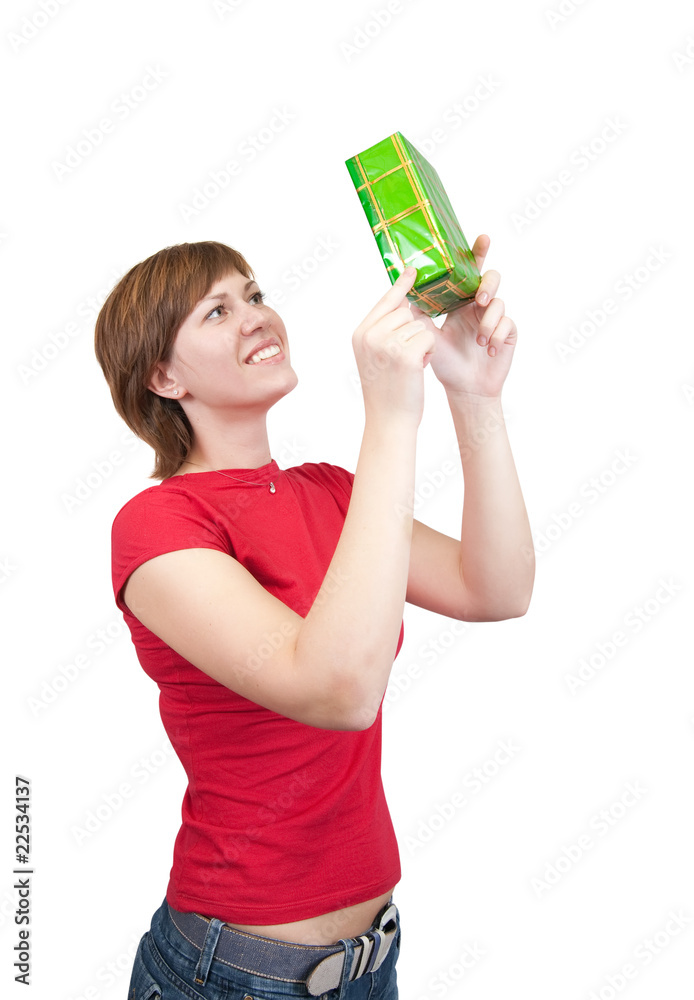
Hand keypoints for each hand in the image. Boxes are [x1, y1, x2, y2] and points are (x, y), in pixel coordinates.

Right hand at [353, 267, 435, 426]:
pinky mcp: (407, 354)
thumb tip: (403, 302)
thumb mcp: (375, 356)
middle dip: (414, 331)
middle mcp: (370, 335)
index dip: (401, 285)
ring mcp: (387, 344)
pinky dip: (429, 352)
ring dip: (423, 343)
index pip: (385, 301)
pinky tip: (419, 368)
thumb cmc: (386, 391)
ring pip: (420, 325)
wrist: (389, 421)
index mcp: (360, 333)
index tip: (413, 269)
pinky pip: (429, 337)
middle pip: (406, 312)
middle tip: (406, 357)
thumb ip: (382, 330)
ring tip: (411, 366)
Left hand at [410, 234, 516, 398]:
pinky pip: (508, 323)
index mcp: (460, 301)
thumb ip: (420, 314)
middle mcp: (478, 306)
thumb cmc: (446, 363)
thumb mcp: (428, 337)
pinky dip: (497, 336)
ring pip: (499, 302)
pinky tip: (489, 350)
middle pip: (491, 279)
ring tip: (479, 341)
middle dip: (487, 284)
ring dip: (488, 321)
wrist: (464, 389)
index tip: (482, 237)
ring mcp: (495, 318)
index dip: (477, 253)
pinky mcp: (508, 332)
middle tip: (477, 299)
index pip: (469, 272)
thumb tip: (405, 292)